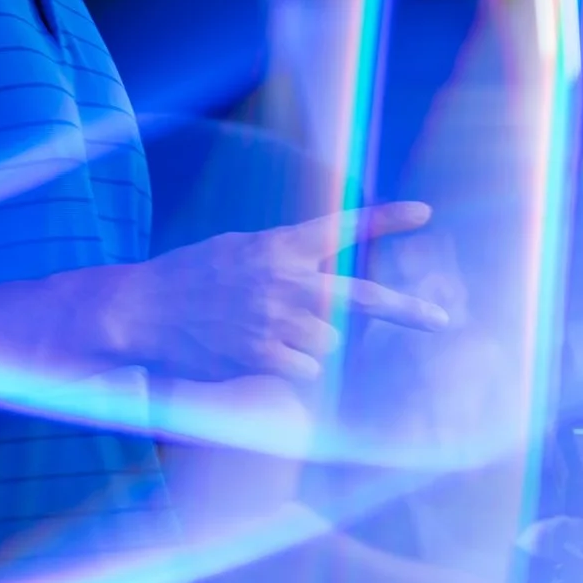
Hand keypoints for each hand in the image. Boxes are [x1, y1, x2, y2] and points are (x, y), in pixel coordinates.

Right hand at [96, 201, 449, 384]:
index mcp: (279, 246)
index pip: (342, 227)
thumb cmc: (189, 278)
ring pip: (329, 342)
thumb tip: (319, 276)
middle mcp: (285, 279)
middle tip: (441, 319)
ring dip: (310, 345)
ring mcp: (275, 318)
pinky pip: (305, 370)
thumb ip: (282, 259)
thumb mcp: (237, 250)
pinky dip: (291, 368)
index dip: (386, 219)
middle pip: (361, 297)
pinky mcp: (262, 354)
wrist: (141, 309)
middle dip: (407, 309)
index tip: (424, 213)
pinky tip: (257, 355)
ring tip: (266, 334)